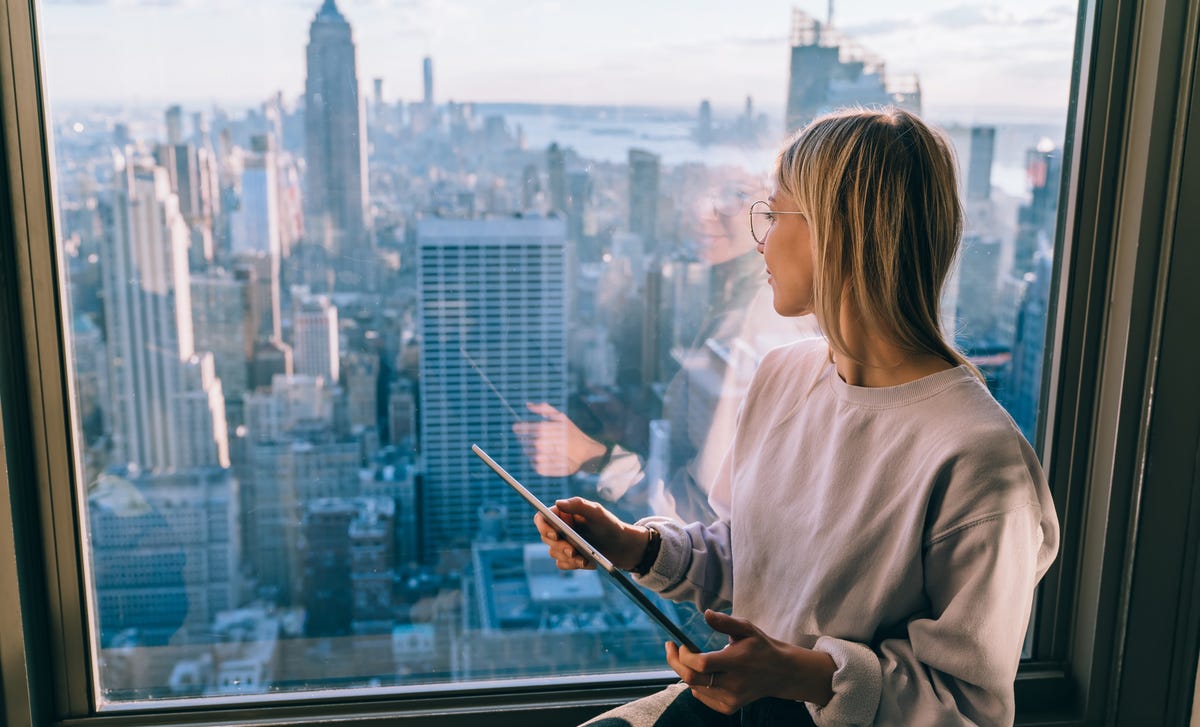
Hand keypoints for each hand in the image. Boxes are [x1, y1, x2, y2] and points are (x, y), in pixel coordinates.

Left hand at [512, 402, 606, 476]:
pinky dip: (535, 461)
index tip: (516, 428)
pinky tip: (541, 457)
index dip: (519, 428)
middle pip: (526, 441)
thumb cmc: (572, 433)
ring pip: (529, 454)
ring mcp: (546, 457)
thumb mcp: (561, 417)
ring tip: (536, 448)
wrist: (586, 452)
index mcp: (548, 429)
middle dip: (524, 439)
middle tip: (526, 438)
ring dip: (529, 450)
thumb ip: (544, 409)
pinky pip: (534, 465)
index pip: (526, 428)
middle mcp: (546, 443)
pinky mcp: (548, 469)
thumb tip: (528, 404)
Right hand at [533, 496, 648, 570]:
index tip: (554, 535)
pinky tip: (589, 563)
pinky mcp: (569, 558)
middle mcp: (560, 528)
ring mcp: (563, 543)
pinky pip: (563, 564)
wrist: (623, 546)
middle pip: (546, 538)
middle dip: (560, 546)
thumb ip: (578, 505)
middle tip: (573, 551)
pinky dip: (574, 565)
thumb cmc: (610, 525)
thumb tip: (557, 502)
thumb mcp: (597, 512)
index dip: (543, 527)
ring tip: (586, 559)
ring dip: (569, 557)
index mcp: (563, 514)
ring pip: (554, 553)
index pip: (542, 518)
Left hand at [664, 610, 834, 713]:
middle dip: (675, 662)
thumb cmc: (761, 647)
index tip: (680, 643)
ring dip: (685, 672)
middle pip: (692, 678)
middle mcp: (734, 683)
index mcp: (737, 662)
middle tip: (671, 649)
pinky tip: (701, 674)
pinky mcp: (729, 707)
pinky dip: (696, 685)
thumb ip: (725, 622)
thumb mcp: (747, 628)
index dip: (685, 654)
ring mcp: (731, 698)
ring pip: (694, 687)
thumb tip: (706, 613)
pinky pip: (702, 697)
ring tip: (686, 658)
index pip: (701, 663)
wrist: (780, 673)